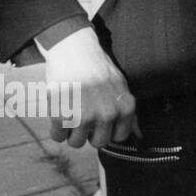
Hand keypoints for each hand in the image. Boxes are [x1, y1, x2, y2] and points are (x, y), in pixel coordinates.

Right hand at [41, 27, 138, 148]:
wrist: (75, 51)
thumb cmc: (98, 70)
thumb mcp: (121, 88)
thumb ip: (128, 114)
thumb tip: (139, 136)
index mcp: (126, 108)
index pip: (119, 137)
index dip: (108, 130)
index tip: (101, 119)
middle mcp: (108, 115)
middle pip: (98, 143)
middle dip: (90, 134)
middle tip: (84, 116)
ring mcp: (85, 116)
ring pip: (76, 143)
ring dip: (72, 132)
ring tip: (72, 112)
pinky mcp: (62, 116)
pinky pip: (57, 137)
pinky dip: (56, 128)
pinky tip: (60, 111)